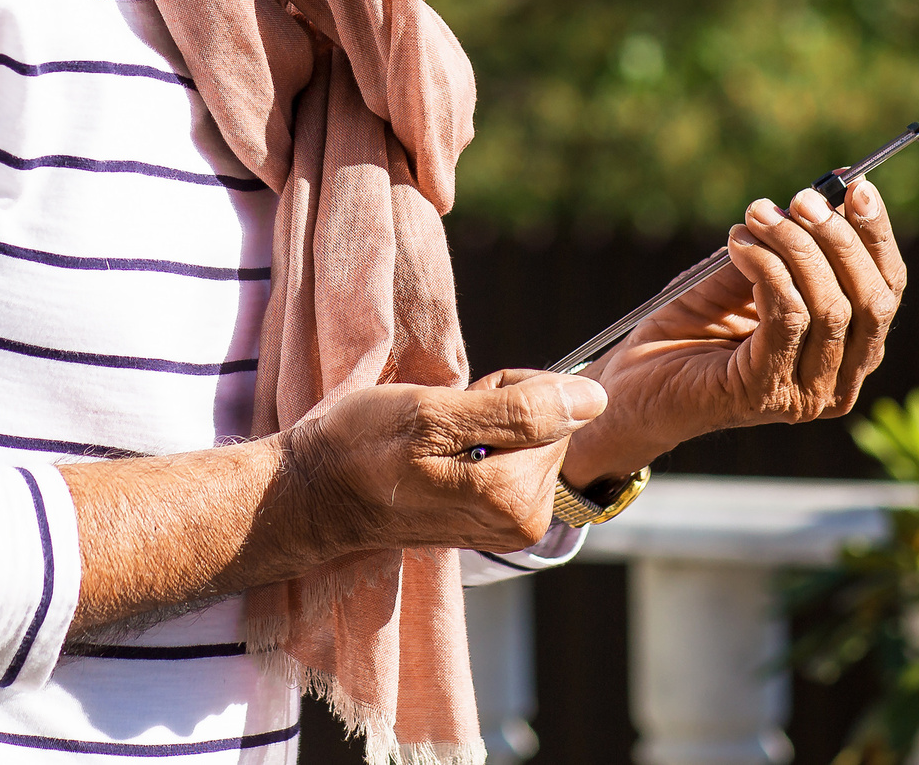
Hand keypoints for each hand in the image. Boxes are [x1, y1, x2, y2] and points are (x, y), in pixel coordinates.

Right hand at [290, 369, 605, 556]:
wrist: (322, 490)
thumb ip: (520, 409)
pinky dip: (481, 448)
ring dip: (488, 427)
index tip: (458, 406)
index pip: (556, 410)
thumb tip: (596, 398)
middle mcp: (522, 524)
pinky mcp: (496, 524)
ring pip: (532, 444)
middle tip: (443, 423)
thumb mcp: (436, 413)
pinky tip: (441, 459)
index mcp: (515, 499)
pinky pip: (514, 464)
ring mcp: (510, 528)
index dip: (507, 390)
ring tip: (436, 442)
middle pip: (549, 430)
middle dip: (501, 411)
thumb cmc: (366, 446)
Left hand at [560, 177, 906, 486]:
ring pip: (830, 307)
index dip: (877, 236)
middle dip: (839, 239)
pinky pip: (786, 317)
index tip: (858, 186)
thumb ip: (788, 244)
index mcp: (848, 353)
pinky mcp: (766, 393)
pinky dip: (766, 269)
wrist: (633, 381)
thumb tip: (826, 192)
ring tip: (755, 216)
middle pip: (871, 301)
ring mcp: (805, 394)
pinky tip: (739, 245)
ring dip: (794, 247)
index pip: (887, 291)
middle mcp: (838, 383)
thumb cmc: (691, 326)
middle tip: (801, 198)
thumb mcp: (747, 273)